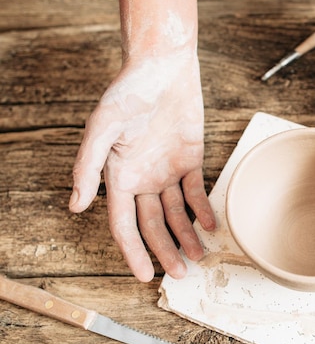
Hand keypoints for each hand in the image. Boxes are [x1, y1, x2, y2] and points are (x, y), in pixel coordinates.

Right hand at [69, 52, 215, 281]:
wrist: (164, 68)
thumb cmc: (128, 93)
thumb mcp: (102, 127)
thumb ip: (88, 166)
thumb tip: (74, 206)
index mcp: (117, 176)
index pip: (123, 224)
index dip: (132, 251)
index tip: (144, 276)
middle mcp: (142, 179)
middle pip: (153, 225)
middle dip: (165, 250)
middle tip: (180, 274)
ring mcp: (167, 171)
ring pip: (177, 213)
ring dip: (187, 235)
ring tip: (199, 256)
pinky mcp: (190, 160)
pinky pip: (197, 191)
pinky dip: (203, 208)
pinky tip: (211, 225)